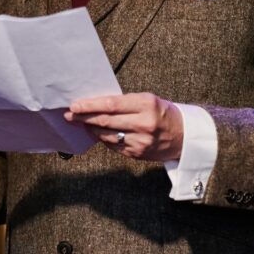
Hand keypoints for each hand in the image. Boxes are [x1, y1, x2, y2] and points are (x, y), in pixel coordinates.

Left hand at [64, 92, 182, 161]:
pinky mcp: (137, 153)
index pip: (111, 105)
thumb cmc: (162, 112)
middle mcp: (143, 124)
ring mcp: (140, 141)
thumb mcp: (148, 100)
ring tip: (79, 122)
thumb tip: (95, 104)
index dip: (90, 106)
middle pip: (105, 121)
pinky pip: (113, 146)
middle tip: (69, 114)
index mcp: (146, 105)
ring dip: (90, 128)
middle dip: (84, 117)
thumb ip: (124, 102)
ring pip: (106, 135)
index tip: (75, 105)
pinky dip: (102, 138)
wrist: (184, 136)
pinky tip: (95, 132)